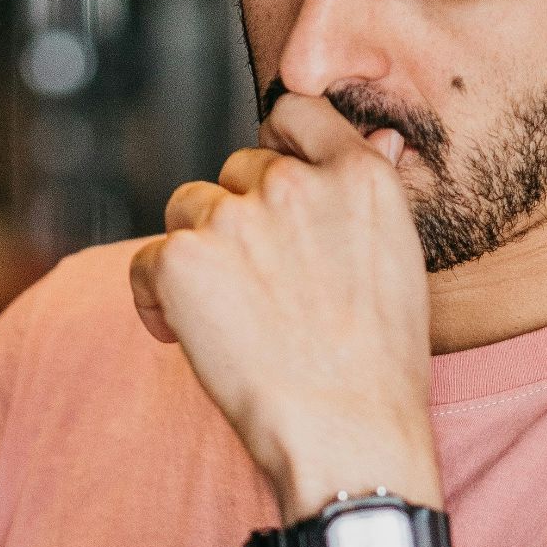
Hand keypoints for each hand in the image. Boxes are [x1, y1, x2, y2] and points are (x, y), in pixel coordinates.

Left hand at [129, 93, 439, 518]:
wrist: (347, 433)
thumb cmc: (379, 366)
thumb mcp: (400, 259)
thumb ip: (369, 193)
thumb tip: (376, 136)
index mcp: (358, 176)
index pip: (295, 113)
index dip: (277, 147)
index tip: (272, 193)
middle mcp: (295, 183)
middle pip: (235, 170)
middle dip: (238, 218)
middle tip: (259, 290)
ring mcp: (236, 219)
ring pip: (188, 210)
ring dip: (197, 254)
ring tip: (227, 319)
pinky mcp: (183, 259)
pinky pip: (146, 260)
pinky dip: (155, 298)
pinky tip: (183, 337)